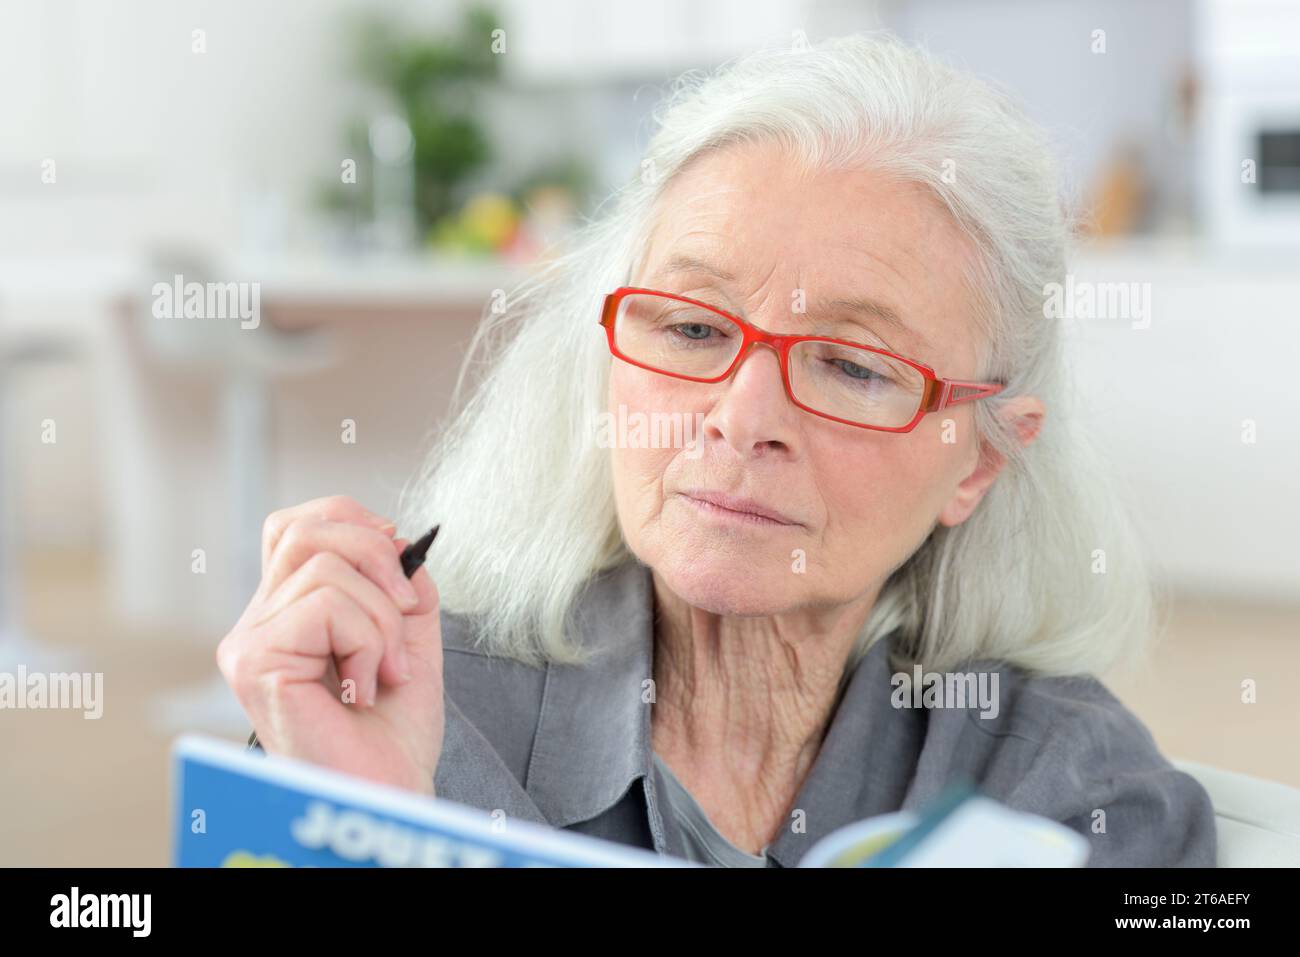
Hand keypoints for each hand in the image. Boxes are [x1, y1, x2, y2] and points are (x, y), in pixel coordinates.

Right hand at [216, 495, 443, 795]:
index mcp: (286, 612)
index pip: (295, 526)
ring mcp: (248, 644)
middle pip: (307, 531)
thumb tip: (398, 540)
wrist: (391, 790)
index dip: (351, 522)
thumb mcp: (410, 635)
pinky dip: (367, 643)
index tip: (398, 559)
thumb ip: (401, 583)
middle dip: (378, 559)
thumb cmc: (393, 732)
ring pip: (325, 570)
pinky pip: (325, 607)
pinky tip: (362, 689)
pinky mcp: (254, 663)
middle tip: (406, 612)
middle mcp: (256, 624)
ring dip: (381, 620)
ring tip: (384, 671)